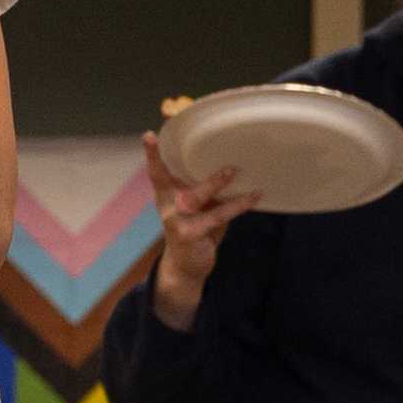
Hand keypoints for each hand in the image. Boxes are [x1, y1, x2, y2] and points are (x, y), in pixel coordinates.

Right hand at [145, 98, 260, 332]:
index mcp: (167, 195)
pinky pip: (218, 215)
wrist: (187, 267)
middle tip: (184, 142)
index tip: (149, 135)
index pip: (157, 172)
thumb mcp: (199, 207)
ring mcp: (177, 221)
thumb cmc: (196, 229)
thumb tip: (236, 164)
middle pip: (166, 180)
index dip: (152, 154)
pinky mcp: (190, 234)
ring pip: (195, 197)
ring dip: (214, 183)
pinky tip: (254, 196)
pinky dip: (238, 205)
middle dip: (171, 163)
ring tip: (233, 171)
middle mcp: (168, 206)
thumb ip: (207, 189)